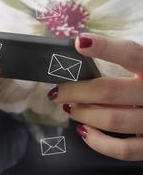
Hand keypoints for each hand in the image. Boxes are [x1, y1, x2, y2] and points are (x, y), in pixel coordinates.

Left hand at [47, 33, 142, 160]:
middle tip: (57, 92)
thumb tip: (81, 49)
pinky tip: (85, 130)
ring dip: (83, 114)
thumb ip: (123, 61)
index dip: (105, 47)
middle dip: (75, 91)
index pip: (131, 53)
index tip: (79, 42)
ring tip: (70, 108)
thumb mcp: (142, 69)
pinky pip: (122, 150)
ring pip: (112, 119)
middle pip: (109, 91)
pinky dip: (98, 142)